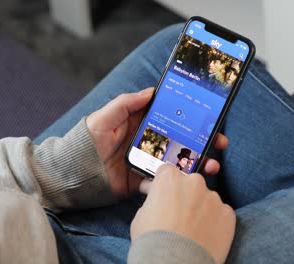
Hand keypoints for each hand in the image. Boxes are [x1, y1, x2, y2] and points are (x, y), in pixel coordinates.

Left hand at [86, 88, 228, 197]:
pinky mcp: (142, 181)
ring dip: (196, 165)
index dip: (192, 119)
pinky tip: (186, 183)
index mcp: (143, 125)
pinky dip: (174, 184)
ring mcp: (148, 163)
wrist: (73, 171)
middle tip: (220, 144)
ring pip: (177, 163)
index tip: (210, 120)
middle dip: (203, 143)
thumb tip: (151, 91)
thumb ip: (126, 103)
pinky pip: (161, 184)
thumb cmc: (87, 139)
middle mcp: (150, 144)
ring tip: (210, 166)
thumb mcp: (105, 116)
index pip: (174, 120)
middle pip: (181, 142)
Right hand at [131, 165, 235, 263]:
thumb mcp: (141, 215)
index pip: (168, 171)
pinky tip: (206, 236)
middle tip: (179, 216)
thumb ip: (153, 201)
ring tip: (193, 230)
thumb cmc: (153, 241)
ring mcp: (213, 197)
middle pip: (191, 183)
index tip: (165, 195)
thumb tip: (157, 201)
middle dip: (187, 196)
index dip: (166, 185)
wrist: (174, 263)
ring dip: (202, 210)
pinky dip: (216, 223)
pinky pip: (222, 214)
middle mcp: (194, 182)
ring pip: (208, 199)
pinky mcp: (228, 214)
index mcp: (170, 179)